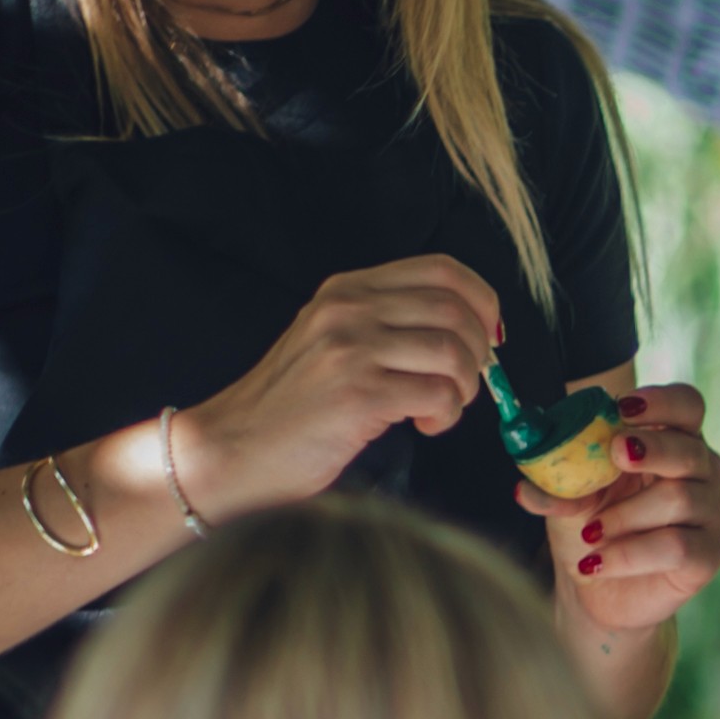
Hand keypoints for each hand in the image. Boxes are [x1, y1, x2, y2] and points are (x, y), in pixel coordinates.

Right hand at [175, 256, 509, 512]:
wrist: (231, 448)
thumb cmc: (294, 406)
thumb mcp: (334, 342)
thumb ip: (390, 325)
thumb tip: (474, 333)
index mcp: (347, 290)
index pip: (442, 270)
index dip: (482, 301)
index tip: (488, 337)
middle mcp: (347, 310)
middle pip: (456, 309)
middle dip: (479, 352)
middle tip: (463, 384)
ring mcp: (349, 350)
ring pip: (454, 352)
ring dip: (465, 387)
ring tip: (441, 408)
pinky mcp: (356, 394)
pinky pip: (438, 394)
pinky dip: (446, 414)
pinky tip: (424, 424)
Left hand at [554, 383, 719, 632]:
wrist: (597, 591)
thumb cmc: (590, 529)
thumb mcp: (567, 498)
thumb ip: (554, 485)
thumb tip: (526, 487)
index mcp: (672, 443)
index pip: (688, 406)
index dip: (663, 402)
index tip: (623, 408)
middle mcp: (701, 474)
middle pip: (691, 450)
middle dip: (652, 449)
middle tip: (615, 454)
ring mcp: (710, 515)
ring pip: (679, 500)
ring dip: (624, 515)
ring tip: (590, 534)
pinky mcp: (708, 556)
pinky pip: (676, 546)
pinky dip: (628, 554)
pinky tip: (597, 563)